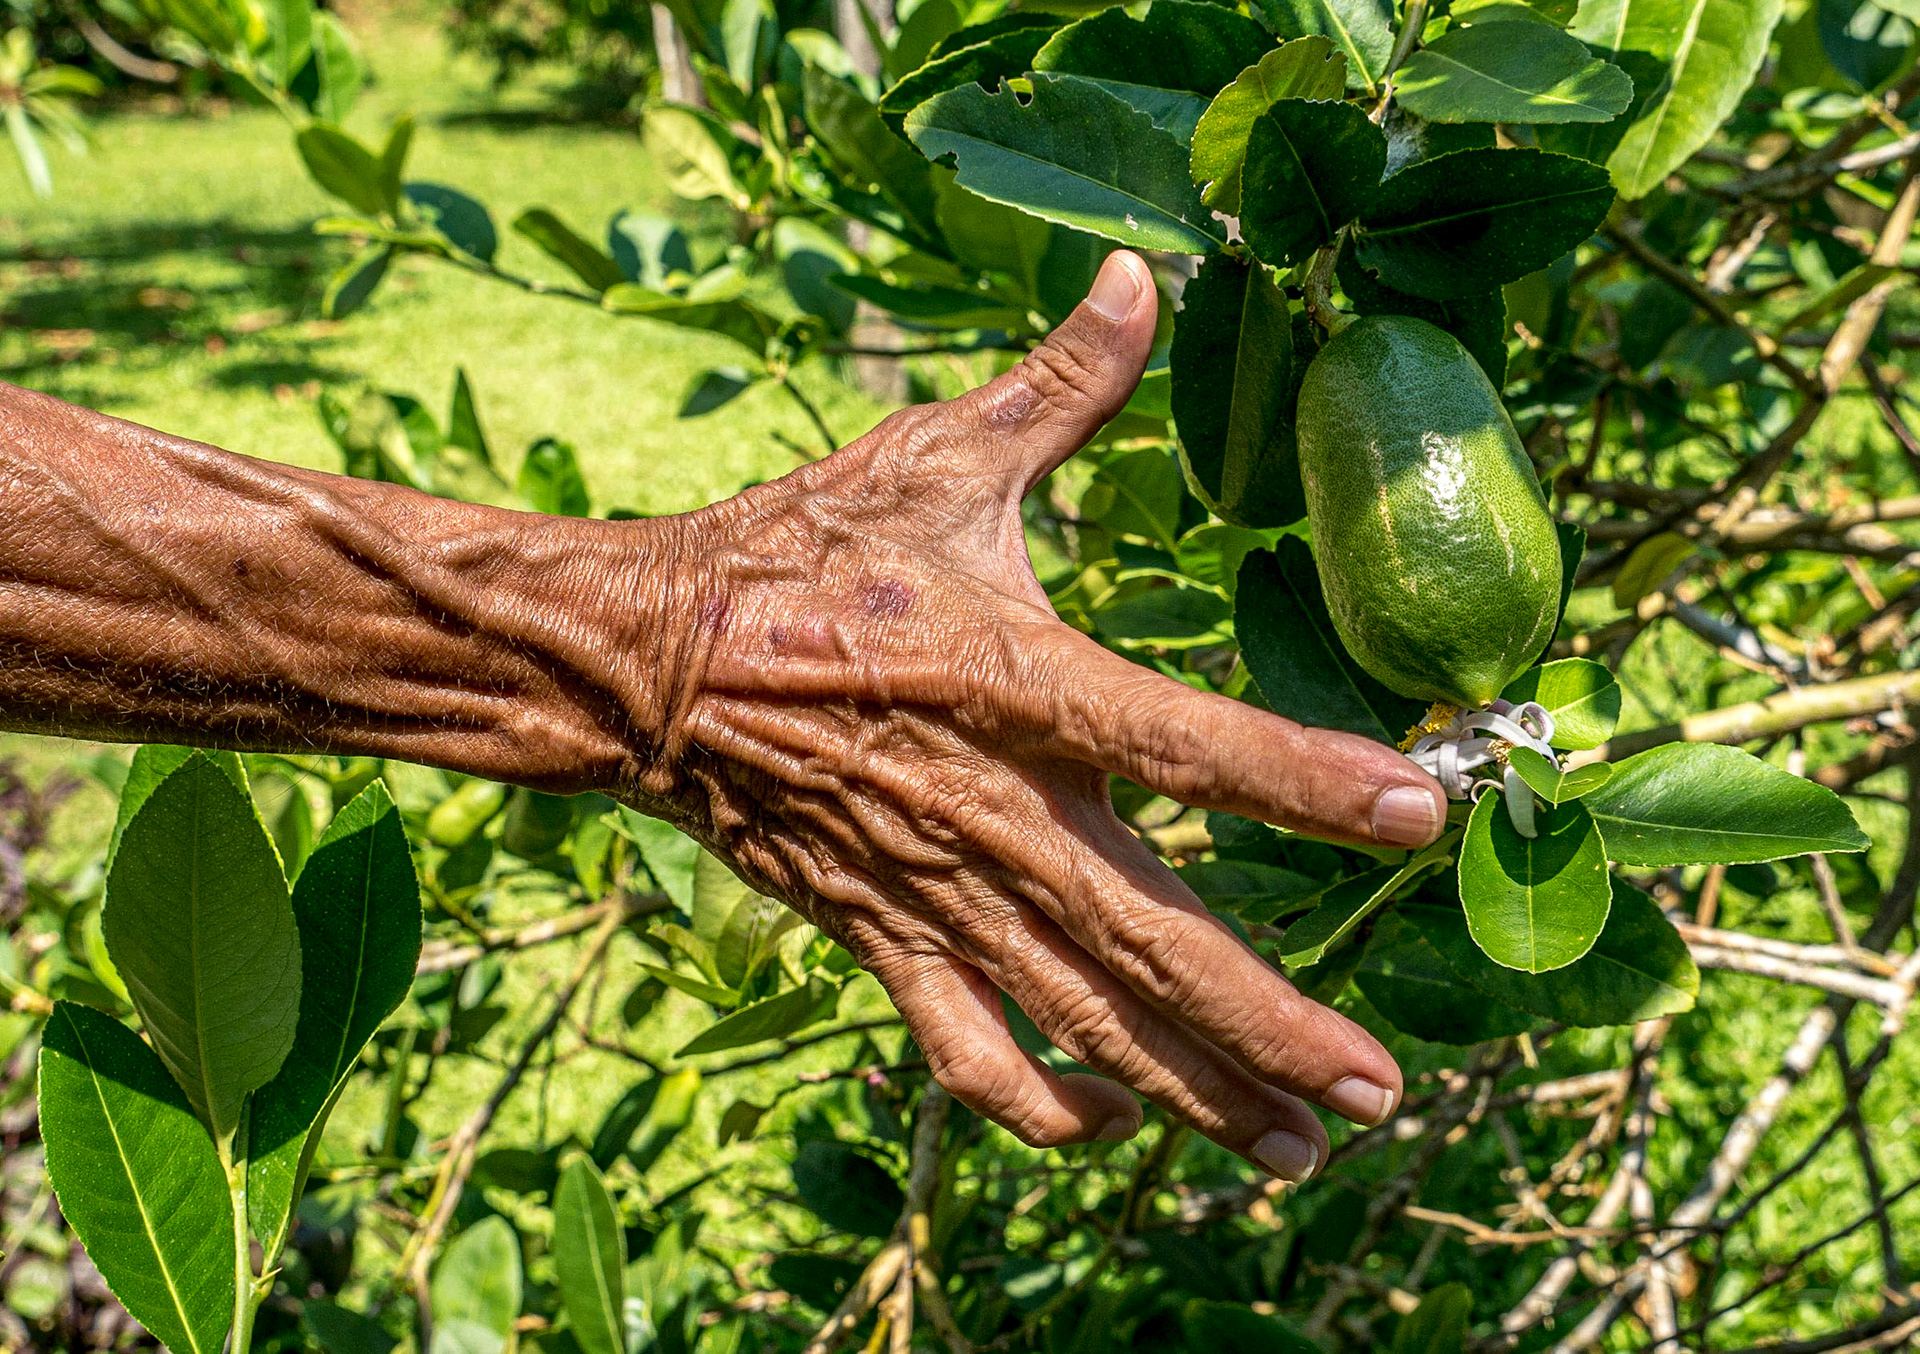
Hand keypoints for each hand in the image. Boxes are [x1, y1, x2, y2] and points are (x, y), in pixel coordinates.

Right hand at [620, 252, 1445, 1177]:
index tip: (1426, 812)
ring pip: (1079, 1018)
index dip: (1308, 780)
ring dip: (1192, 1091)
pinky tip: (1114, 1125)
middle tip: (1376, 1093)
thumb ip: (1058, 385)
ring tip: (1295, 1149)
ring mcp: (936, 889)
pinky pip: (964, 1049)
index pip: (1188, 739)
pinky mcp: (881, 935)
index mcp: (1017, 679)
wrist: (645, 660)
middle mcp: (994, 806)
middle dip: (1272, 1024)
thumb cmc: (796, 554)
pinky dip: (1041, 1104)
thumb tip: (1141, 274)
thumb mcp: (929, 457)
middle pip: (1154, 937)